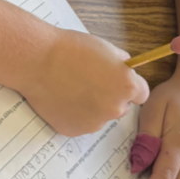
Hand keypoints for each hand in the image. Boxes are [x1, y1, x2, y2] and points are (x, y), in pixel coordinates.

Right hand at [19, 28, 149, 136]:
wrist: (38, 60)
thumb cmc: (71, 48)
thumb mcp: (105, 47)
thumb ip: (120, 63)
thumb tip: (123, 69)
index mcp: (126, 86)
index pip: (141, 94)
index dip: (130, 86)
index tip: (118, 81)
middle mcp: (114, 109)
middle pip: (120, 107)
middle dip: (110, 97)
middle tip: (90, 82)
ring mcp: (94, 123)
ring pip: (99, 116)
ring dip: (92, 107)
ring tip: (71, 88)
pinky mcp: (74, 130)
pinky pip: (80, 123)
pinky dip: (74, 114)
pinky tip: (62, 98)